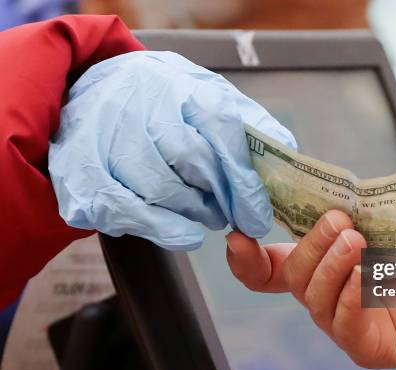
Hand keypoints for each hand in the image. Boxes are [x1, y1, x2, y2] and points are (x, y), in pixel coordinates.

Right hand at [49, 51, 295, 249]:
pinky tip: (181, 231)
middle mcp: (141, 104)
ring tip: (205, 213)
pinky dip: (163, 229)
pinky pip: (128, 211)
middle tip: (233, 215)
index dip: (244, 180)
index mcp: (180, 84)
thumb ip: (249, 124)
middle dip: (220, 198)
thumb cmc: (163, 101)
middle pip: (193, 162)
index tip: (258, 216)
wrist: (93, 93)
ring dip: (193, 213)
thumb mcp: (208, 96)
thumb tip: (286, 155)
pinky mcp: (81, 171)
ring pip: (162, 190)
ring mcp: (106, 137)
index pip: (223, 129)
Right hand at [227, 210, 395, 369]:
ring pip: (314, 297)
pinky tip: (366, 278)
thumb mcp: (390, 224)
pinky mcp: (367, 347)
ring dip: (331, 265)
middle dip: (311, 244)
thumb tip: (328, 195)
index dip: (247, 259)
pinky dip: (350, 297)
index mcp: (325, 268)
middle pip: (294, 275)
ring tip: (357, 242)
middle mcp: (327, 297)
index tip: (238, 236)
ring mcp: (343, 325)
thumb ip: (357, 212)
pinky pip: (343, 324)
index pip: (270, 270)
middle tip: (341, 222)